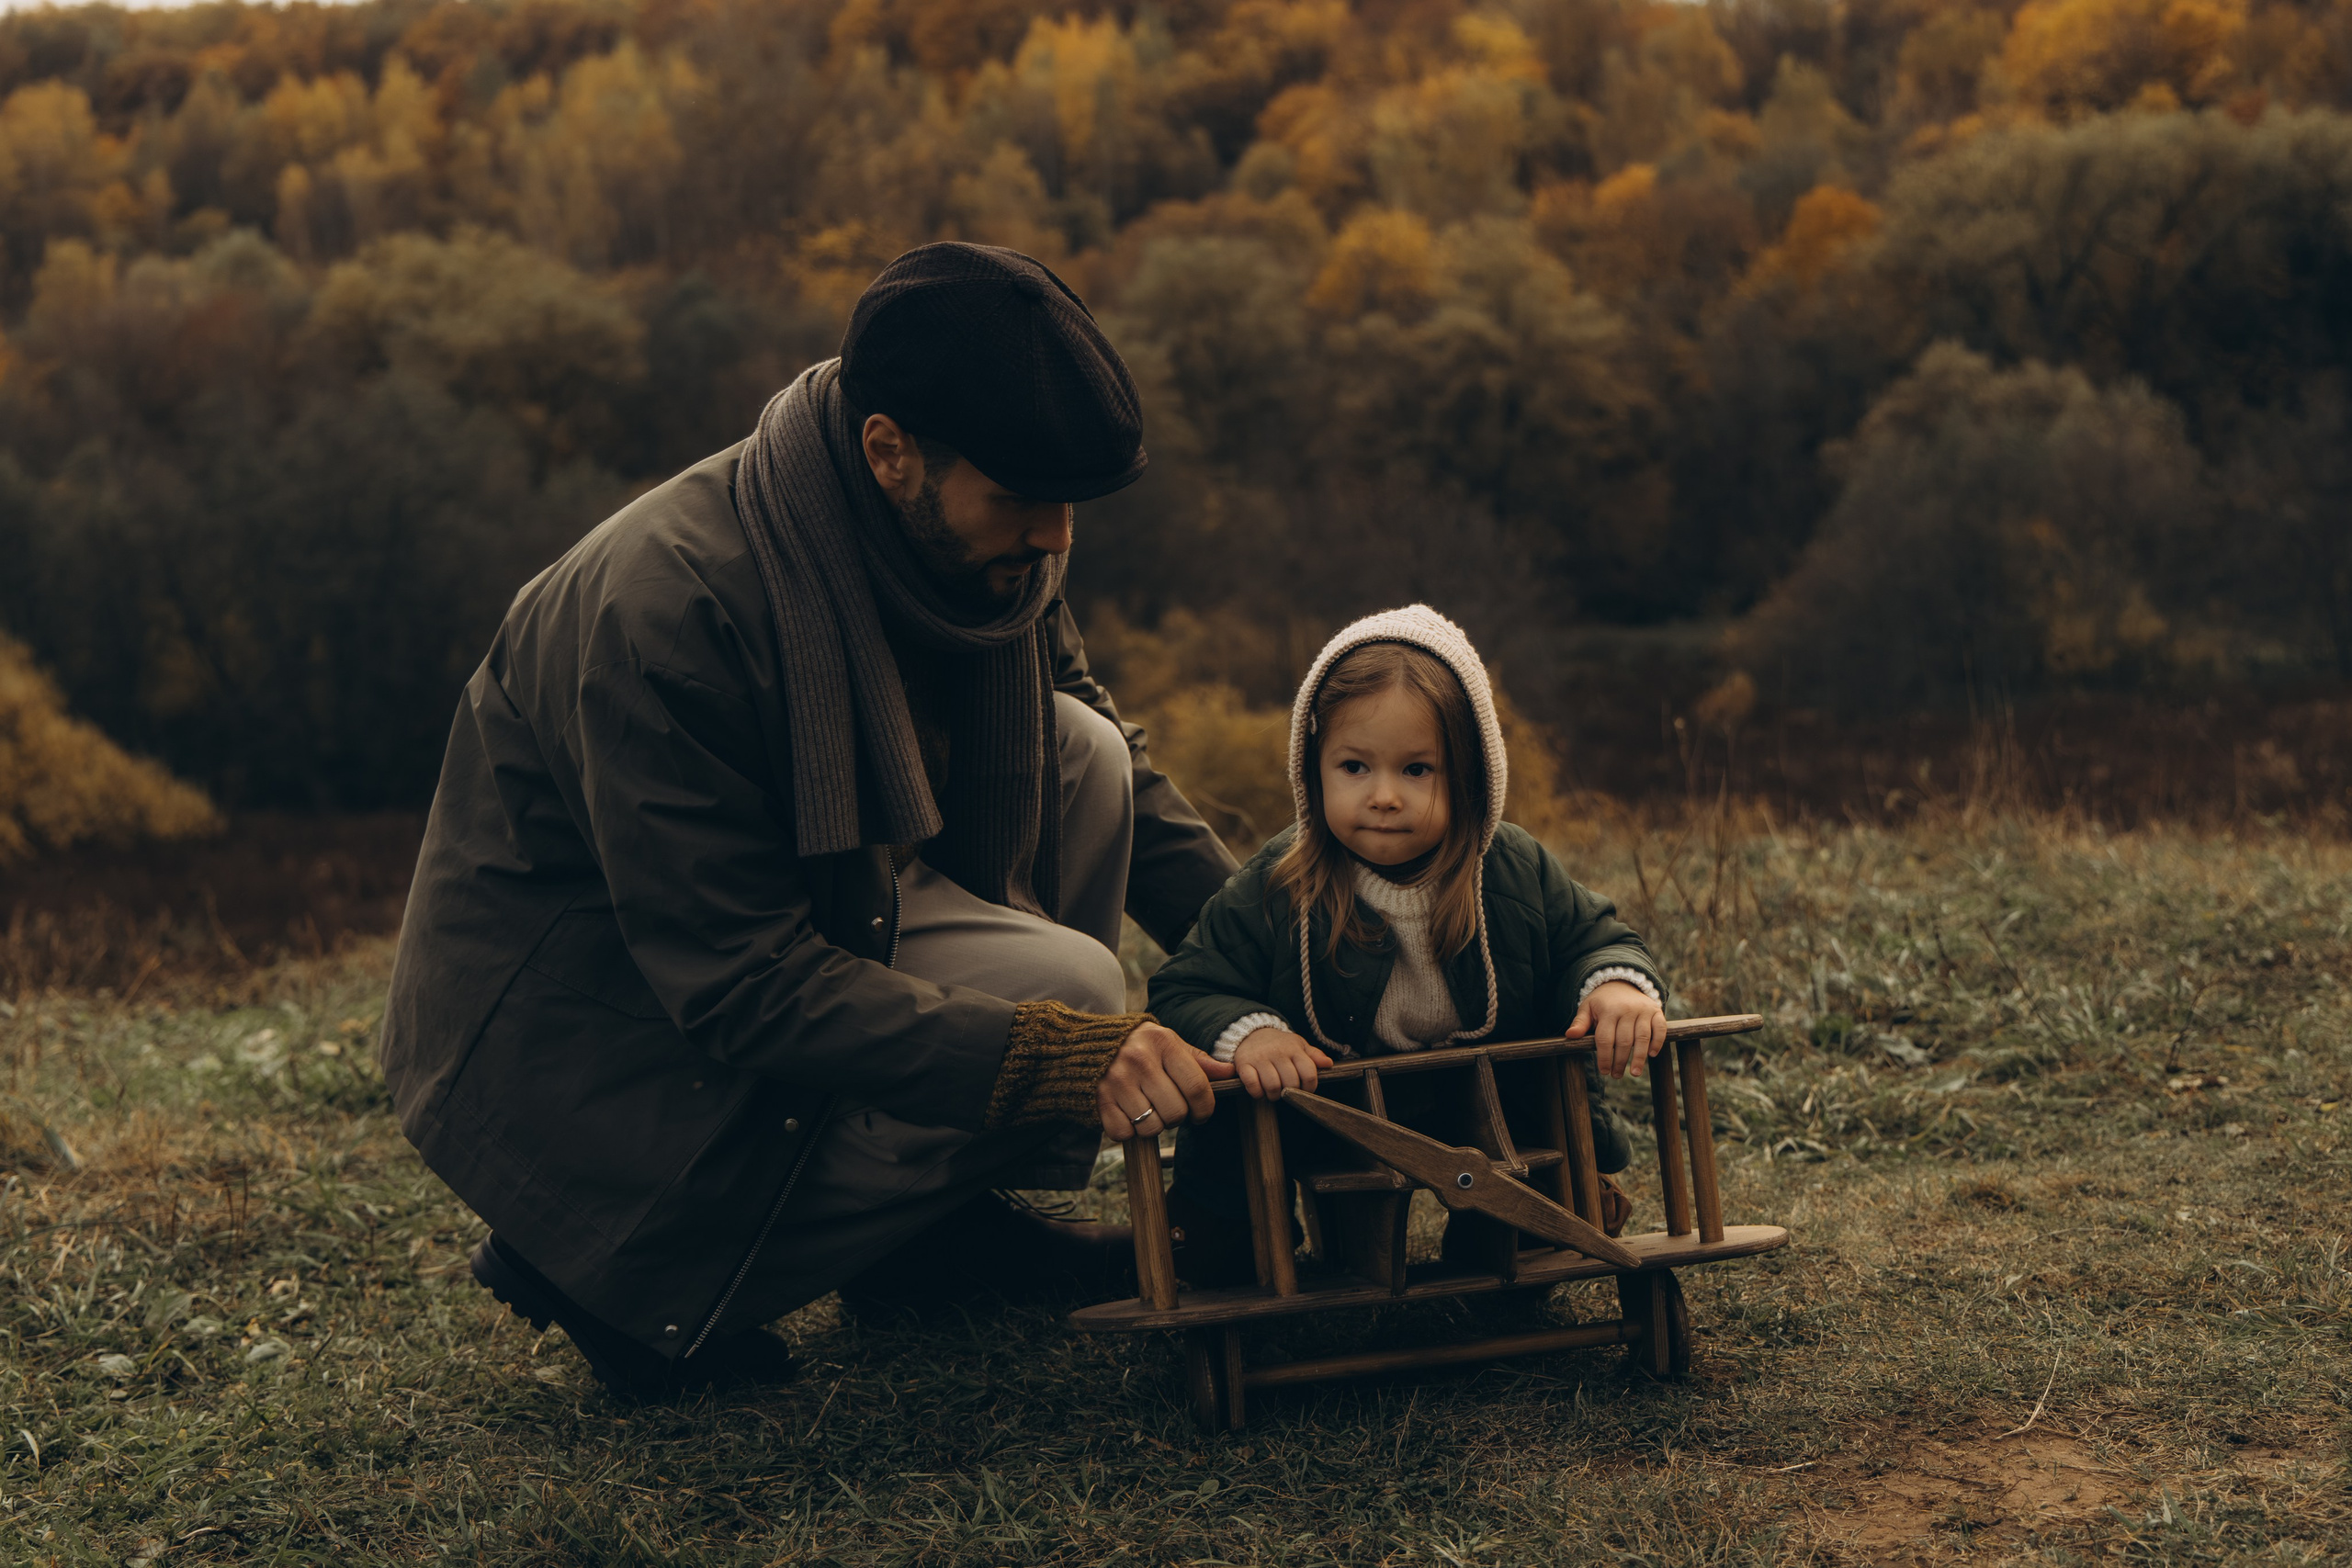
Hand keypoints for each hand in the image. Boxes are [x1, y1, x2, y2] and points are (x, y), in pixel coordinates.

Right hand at [1095, 1022, 1234, 1141]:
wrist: (1087, 1044)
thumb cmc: (1140, 1046)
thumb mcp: (1169, 1044)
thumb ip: (1199, 1061)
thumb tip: (1231, 1073)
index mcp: (1162, 1043)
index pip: (1197, 1087)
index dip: (1205, 1108)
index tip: (1201, 1114)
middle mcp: (1139, 1060)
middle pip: (1176, 1112)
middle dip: (1178, 1117)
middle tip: (1169, 1108)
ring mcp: (1117, 1081)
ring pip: (1151, 1127)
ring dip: (1153, 1126)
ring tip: (1148, 1109)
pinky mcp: (1099, 1100)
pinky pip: (1124, 1134)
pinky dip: (1129, 1132)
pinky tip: (1128, 1114)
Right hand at [1230, 1027, 1331, 1099]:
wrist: (1251, 1034)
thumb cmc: (1279, 1044)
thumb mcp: (1298, 1045)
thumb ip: (1314, 1055)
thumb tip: (1328, 1063)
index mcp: (1294, 1048)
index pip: (1309, 1073)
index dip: (1310, 1087)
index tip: (1305, 1089)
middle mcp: (1277, 1052)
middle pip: (1291, 1083)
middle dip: (1290, 1093)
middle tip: (1286, 1091)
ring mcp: (1260, 1058)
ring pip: (1273, 1086)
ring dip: (1274, 1095)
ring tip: (1273, 1092)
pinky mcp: (1244, 1064)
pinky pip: (1253, 1085)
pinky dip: (1257, 1093)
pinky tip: (1260, 1090)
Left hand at [1567, 980, 1666, 1077]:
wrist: (1621, 983)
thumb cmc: (1602, 1002)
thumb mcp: (1587, 1008)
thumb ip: (1580, 1023)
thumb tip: (1570, 1036)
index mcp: (1608, 1011)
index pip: (1605, 1039)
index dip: (1604, 1057)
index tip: (1604, 1071)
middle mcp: (1627, 1010)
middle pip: (1624, 1041)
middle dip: (1620, 1061)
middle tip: (1617, 1075)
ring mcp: (1643, 1010)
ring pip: (1643, 1037)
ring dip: (1639, 1057)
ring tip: (1634, 1072)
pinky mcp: (1656, 1011)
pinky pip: (1660, 1028)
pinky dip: (1657, 1042)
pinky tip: (1651, 1055)